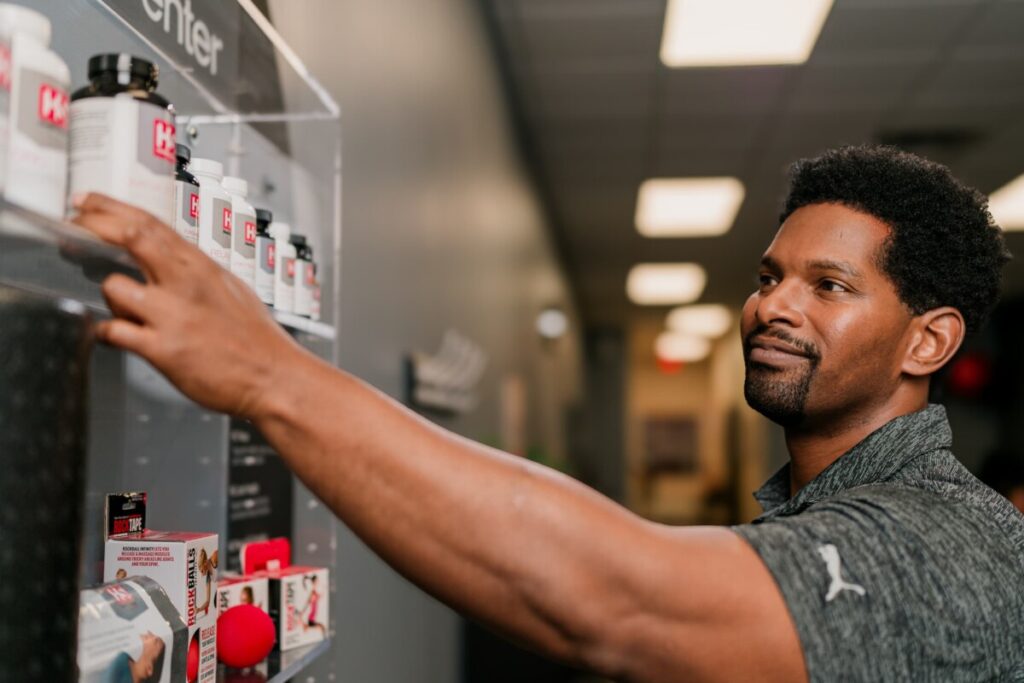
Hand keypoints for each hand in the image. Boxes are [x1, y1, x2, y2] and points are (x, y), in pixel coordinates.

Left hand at [71, 193, 303, 418]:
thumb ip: (197, 274)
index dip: (111, 208)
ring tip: (121, 308)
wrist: (275, 377)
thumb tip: (171, 262)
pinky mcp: (163, 350)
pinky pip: (115, 332)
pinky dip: (107, 332)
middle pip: (130, 238)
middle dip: (92, 226)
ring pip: (115, 288)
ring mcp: (173, 316)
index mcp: (203, 267)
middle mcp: (186, 285)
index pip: (150, 224)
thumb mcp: (232, 289)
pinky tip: (113, 335)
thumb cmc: (257, 339)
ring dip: (110, 296)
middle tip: (73, 227)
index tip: (88, 201)